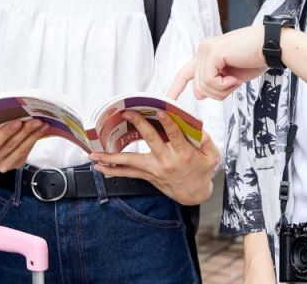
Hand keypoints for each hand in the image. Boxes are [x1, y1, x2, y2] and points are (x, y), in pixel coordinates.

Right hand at [0, 120, 48, 171]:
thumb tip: (14, 110)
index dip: (6, 132)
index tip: (18, 122)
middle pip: (10, 145)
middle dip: (25, 131)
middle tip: (36, 121)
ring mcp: (2, 165)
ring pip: (21, 150)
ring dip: (33, 136)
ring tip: (42, 125)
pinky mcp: (15, 165)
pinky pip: (26, 153)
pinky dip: (34, 140)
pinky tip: (40, 131)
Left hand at [89, 111, 219, 205]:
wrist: (194, 193)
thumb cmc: (202, 171)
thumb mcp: (211, 156)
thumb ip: (206, 141)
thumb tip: (197, 128)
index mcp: (183, 154)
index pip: (174, 136)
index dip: (167, 124)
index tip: (159, 112)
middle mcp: (166, 161)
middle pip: (150, 142)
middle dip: (139, 126)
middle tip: (128, 114)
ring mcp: (154, 170)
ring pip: (131, 163)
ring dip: (111, 158)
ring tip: (95, 155)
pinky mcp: (148, 176)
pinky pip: (128, 173)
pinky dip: (113, 171)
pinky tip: (100, 167)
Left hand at [169, 25, 267, 100]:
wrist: (270, 47)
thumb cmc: (254, 59)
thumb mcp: (231, 77)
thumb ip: (214, 83)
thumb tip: (198, 95)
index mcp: (206, 55)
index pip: (185, 73)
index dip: (176, 87)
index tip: (168, 100)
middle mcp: (203, 50)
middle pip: (198, 86)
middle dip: (217, 92)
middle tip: (233, 84)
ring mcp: (206, 50)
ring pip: (203, 86)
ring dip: (222, 89)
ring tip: (235, 79)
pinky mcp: (212, 53)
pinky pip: (209, 81)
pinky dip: (223, 85)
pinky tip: (234, 78)